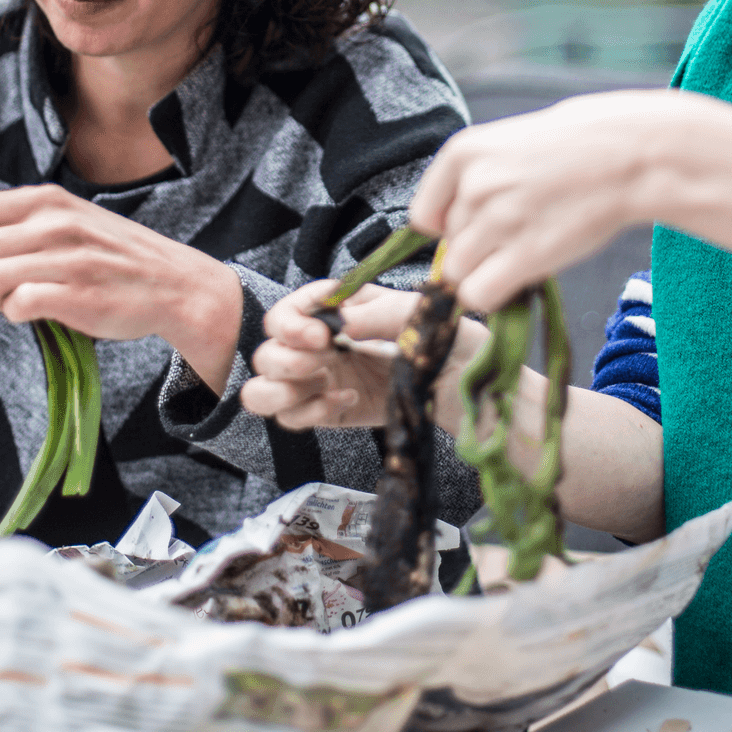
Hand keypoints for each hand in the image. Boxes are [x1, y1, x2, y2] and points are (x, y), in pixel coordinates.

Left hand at [0, 184, 244, 391]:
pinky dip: (13, 314)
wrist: (173, 283)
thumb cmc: (112, 256)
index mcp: (45, 201)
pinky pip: (19, 306)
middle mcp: (54, 223)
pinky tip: (29, 313)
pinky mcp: (79, 295)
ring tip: (0, 304)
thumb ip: (17, 231)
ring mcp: (68, 259)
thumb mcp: (67, 223)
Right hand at [241, 280, 484, 429]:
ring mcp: (322, 382)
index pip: (284, 314)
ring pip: (262, 391)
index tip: (321, 334)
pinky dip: (310, 412)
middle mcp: (320, 346)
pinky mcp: (330, 413)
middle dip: (284, 358)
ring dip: (281, 389)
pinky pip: (291, 419)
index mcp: (335, 313)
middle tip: (322, 360)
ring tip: (322, 381)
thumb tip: (336, 322)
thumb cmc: (446, 337)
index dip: (290, 323)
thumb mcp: (414, 313)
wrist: (469, 383)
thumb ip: (373, 314)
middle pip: (264, 354)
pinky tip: (347, 400)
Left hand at [411, 89, 691, 313]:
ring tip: (525, 254)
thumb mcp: (509, 144)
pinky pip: (479, 294)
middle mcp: (473, 185)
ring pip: (458, 274)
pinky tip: (522, 277)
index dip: (451, 230)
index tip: (481, 227)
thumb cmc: (574, 149)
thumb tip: (445, 235)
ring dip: (487, 274)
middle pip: (447, 249)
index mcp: (462, 153)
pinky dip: (495, 296)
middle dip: (479, 251)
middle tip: (520, 236)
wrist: (629, 154)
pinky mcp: (526, 254)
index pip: (425, 218)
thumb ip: (474, 182)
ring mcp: (499, 220)